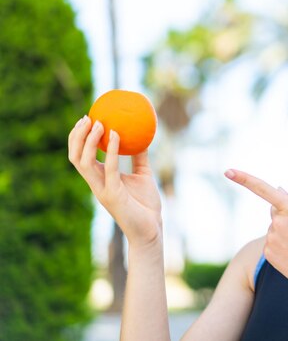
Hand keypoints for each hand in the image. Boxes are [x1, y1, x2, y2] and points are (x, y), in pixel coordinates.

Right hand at [68, 116, 162, 248]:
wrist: (151, 229)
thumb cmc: (146, 205)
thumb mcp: (143, 175)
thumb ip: (139, 157)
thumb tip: (143, 137)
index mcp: (100, 179)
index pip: (80, 156)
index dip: (78, 138)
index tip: (86, 119)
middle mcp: (96, 184)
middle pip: (75, 157)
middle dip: (76, 137)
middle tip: (87, 118)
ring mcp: (102, 190)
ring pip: (84, 162)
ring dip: (89, 141)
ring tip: (98, 123)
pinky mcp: (113, 194)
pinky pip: (110, 169)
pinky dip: (113, 150)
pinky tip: (117, 135)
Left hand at [224, 169, 287, 291]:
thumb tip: (279, 190)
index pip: (264, 189)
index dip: (244, 179)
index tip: (228, 171)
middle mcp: (278, 221)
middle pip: (275, 211)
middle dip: (286, 217)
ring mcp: (271, 238)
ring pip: (274, 228)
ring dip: (285, 233)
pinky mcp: (267, 252)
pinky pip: (272, 242)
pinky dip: (281, 247)